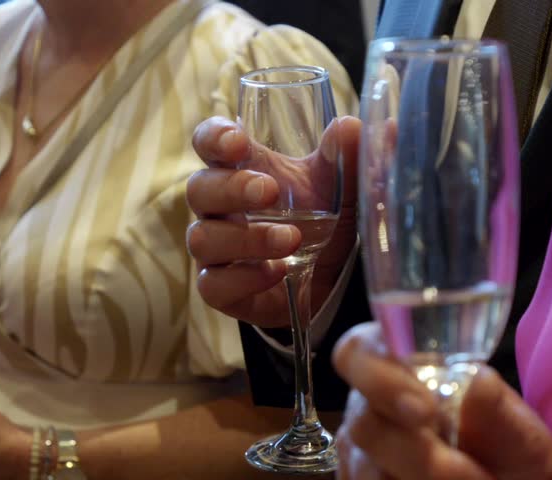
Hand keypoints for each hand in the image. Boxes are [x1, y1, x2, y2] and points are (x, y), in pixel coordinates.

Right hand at [187, 115, 359, 326]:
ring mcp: (216, 249)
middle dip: (231, 188)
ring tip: (291, 239)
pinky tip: (277, 272)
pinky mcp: (221, 288)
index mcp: (242, 168)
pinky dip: (244, 278)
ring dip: (246, 238)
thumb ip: (345, 156)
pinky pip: (212, 285)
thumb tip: (352, 127)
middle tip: (268, 191)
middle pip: (199, 188)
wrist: (331, 277)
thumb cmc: (322, 217)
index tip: (237, 142)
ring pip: (203, 238)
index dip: (213, 138)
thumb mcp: (340, 186)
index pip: (208, 142)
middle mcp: (220, 207)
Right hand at [332, 323, 551, 479]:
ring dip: (420, 479)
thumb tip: (478, 384)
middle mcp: (370, 401)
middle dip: (415, 452)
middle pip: (363, 422)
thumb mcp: (518, 431)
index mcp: (401, 362)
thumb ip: (496, 410)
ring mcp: (361, 448)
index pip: (359, 351)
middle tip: (465, 471)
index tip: (425, 411)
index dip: (380, 378)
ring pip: (367, 469)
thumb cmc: (510, 451)